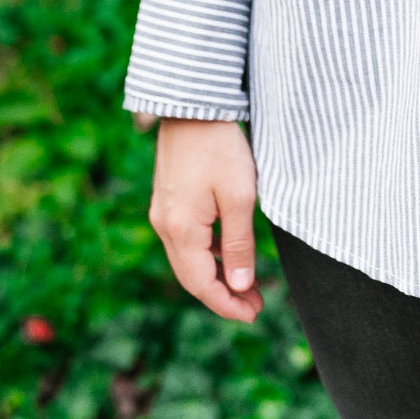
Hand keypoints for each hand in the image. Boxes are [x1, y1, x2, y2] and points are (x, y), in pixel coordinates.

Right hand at [148, 118, 264, 322]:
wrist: (192, 104)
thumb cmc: (220, 146)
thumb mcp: (240, 196)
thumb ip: (240, 244)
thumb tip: (241, 287)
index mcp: (180, 230)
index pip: (202, 285)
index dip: (228, 305)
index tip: (255, 315)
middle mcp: (164, 225)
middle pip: (191, 277)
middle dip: (223, 295)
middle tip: (256, 305)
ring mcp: (163, 212)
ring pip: (188, 259)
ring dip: (217, 275)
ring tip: (249, 285)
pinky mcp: (168, 199)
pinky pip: (186, 240)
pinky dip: (209, 254)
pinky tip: (230, 252)